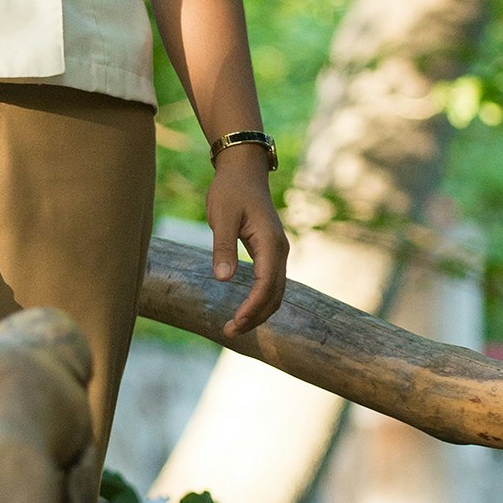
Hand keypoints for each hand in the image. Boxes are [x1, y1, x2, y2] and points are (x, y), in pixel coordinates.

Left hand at [208, 150, 288, 338]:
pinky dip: (260, 300)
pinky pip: (271, 283)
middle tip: (229, 331)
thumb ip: (223, 247)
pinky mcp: (271, 252)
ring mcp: (278, 252)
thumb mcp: (222, 217)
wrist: (243, 170)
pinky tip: (244, 309)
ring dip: (258, 312)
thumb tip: (224, 279)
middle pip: (274, 295)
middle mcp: (280, 251)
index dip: (251, 308)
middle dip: (255, 316)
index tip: (233, 323)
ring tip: (234, 326)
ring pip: (275, 292)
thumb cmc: (230, 191)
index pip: (266, 285)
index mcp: (271, 244)